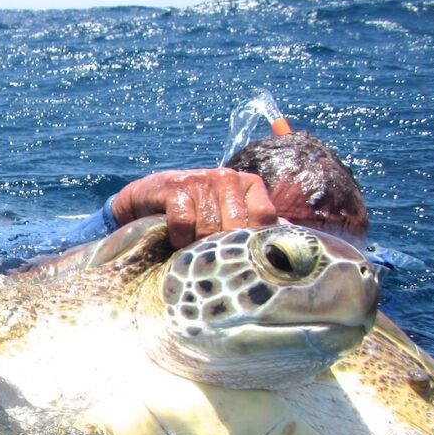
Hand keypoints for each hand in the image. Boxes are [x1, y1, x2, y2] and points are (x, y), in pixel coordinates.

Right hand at [109, 168, 277, 248]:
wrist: (147, 200)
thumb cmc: (196, 214)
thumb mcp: (228, 216)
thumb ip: (254, 227)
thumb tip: (286, 248)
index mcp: (249, 183)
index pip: (264, 216)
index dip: (252, 241)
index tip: (240, 257)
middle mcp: (228, 177)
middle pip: (235, 226)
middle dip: (222, 247)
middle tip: (210, 258)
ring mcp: (201, 179)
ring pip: (209, 228)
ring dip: (198, 246)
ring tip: (191, 250)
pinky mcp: (175, 186)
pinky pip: (183, 223)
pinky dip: (179, 239)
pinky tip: (175, 240)